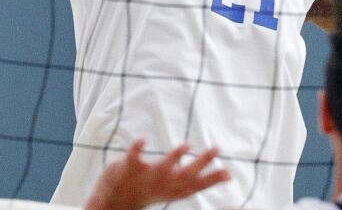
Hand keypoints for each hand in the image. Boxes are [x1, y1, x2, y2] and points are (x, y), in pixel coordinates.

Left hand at [84, 139, 229, 209]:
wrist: (113, 203)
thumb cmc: (150, 190)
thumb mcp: (174, 188)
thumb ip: (194, 180)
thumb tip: (226, 175)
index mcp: (172, 189)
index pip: (195, 185)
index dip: (212, 180)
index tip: (228, 174)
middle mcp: (162, 184)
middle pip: (184, 175)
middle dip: (200, 163)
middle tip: (216, 149)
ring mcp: (145, 177)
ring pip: (162, 167)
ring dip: (174, 157)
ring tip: (186, 145)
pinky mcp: (128, 168)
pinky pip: (133, 157)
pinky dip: (137, 148)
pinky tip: (143, 139)